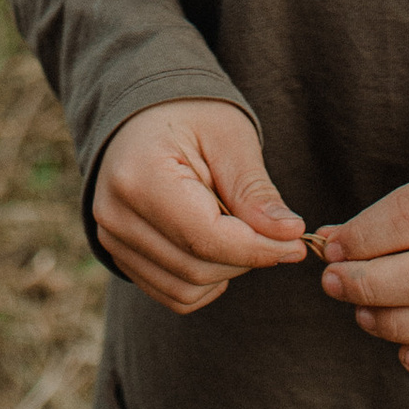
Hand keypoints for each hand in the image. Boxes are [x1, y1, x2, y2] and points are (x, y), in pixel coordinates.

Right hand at [93, 100, 306, 311]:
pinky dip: (205, 283)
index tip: (296, 242)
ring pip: (185, 289)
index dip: (258, 248)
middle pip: (196, 268)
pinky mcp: (119, 256)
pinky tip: (217, 247)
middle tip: (276, 233)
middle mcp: (114, 214)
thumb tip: (289, 236)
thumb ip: (254, 192)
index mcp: (139, 176)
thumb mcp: (229, 138)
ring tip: (239, 230)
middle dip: (246, 258)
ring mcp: (111, 239)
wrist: (144, 115)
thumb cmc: (189, 115)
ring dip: (226, 271)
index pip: (205, 238)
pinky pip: (172, 294)